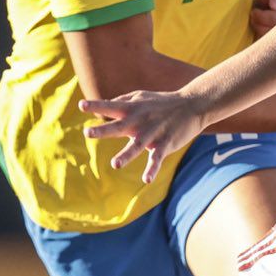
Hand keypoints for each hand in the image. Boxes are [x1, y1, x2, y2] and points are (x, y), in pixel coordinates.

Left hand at [80, 90, 209, 183]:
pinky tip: (146, 179)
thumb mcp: (142, 96)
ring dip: (126, 155)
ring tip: (115, 164)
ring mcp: (153, 133)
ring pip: (137, 146)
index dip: (96, 106)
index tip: (81, 106)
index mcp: (132, 108)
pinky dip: (152, 169)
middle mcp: (140, 120)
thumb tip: (106, 105)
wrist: (193, 105)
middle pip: (118, 126)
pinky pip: (157, 158)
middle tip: (88, 133)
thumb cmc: (163, 102)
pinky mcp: (165, 144)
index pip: (111, 107)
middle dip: (103, 130)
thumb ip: (123, 100)